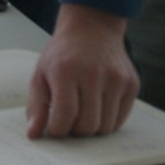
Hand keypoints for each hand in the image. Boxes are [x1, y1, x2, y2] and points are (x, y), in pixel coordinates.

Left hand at [27, 5, 138, 138]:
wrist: (92, 30)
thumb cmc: (63, 55)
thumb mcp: (41, 75)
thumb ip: (36, 106)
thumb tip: (33, 134)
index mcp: (66, 71)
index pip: (65, 115)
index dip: (58, 130)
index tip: (54, 129)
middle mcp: (93, 74)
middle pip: (87, 125)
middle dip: (75, 131)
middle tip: (69, 120)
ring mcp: (116, 79)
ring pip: (105, 127)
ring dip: (92, 128)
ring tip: (82, 113)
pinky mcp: (131, 84)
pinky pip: (120, 120)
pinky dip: (107, 121)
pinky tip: (97, 108)